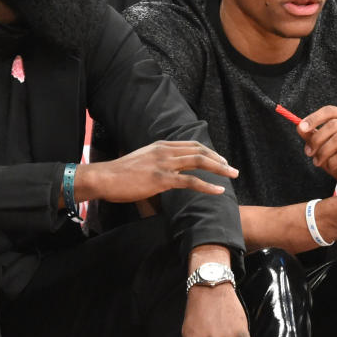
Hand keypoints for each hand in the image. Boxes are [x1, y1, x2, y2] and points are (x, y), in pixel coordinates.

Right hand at [73, 141, 237, 203]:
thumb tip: (166, 174)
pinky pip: (191, 181)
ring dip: (219, 169)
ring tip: (232, 176)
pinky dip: (208, 186)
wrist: (103, 178)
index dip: (209, 152)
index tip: (220, 160)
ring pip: (199, 162)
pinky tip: (219, 191)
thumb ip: (156, 163)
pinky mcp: (162, 179)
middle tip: (232, 169)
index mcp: (161, 146)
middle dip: (219, 159)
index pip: (192, 145)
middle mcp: (165, 151)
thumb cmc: (119, 174)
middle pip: (199, 151)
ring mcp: (164, 164)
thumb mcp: (142, 162)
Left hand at [297, 105, 336, 191]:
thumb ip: (310, 135)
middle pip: (334, 124)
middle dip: (317, 139)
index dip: (314, 118)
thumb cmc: (335, 157)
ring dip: (323, 152)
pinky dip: (333, 162)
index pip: (330, 111)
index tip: (301, 128)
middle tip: (308, 152)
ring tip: (317, 162)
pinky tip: (330, 166)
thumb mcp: (319, 145)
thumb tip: (300, 127)